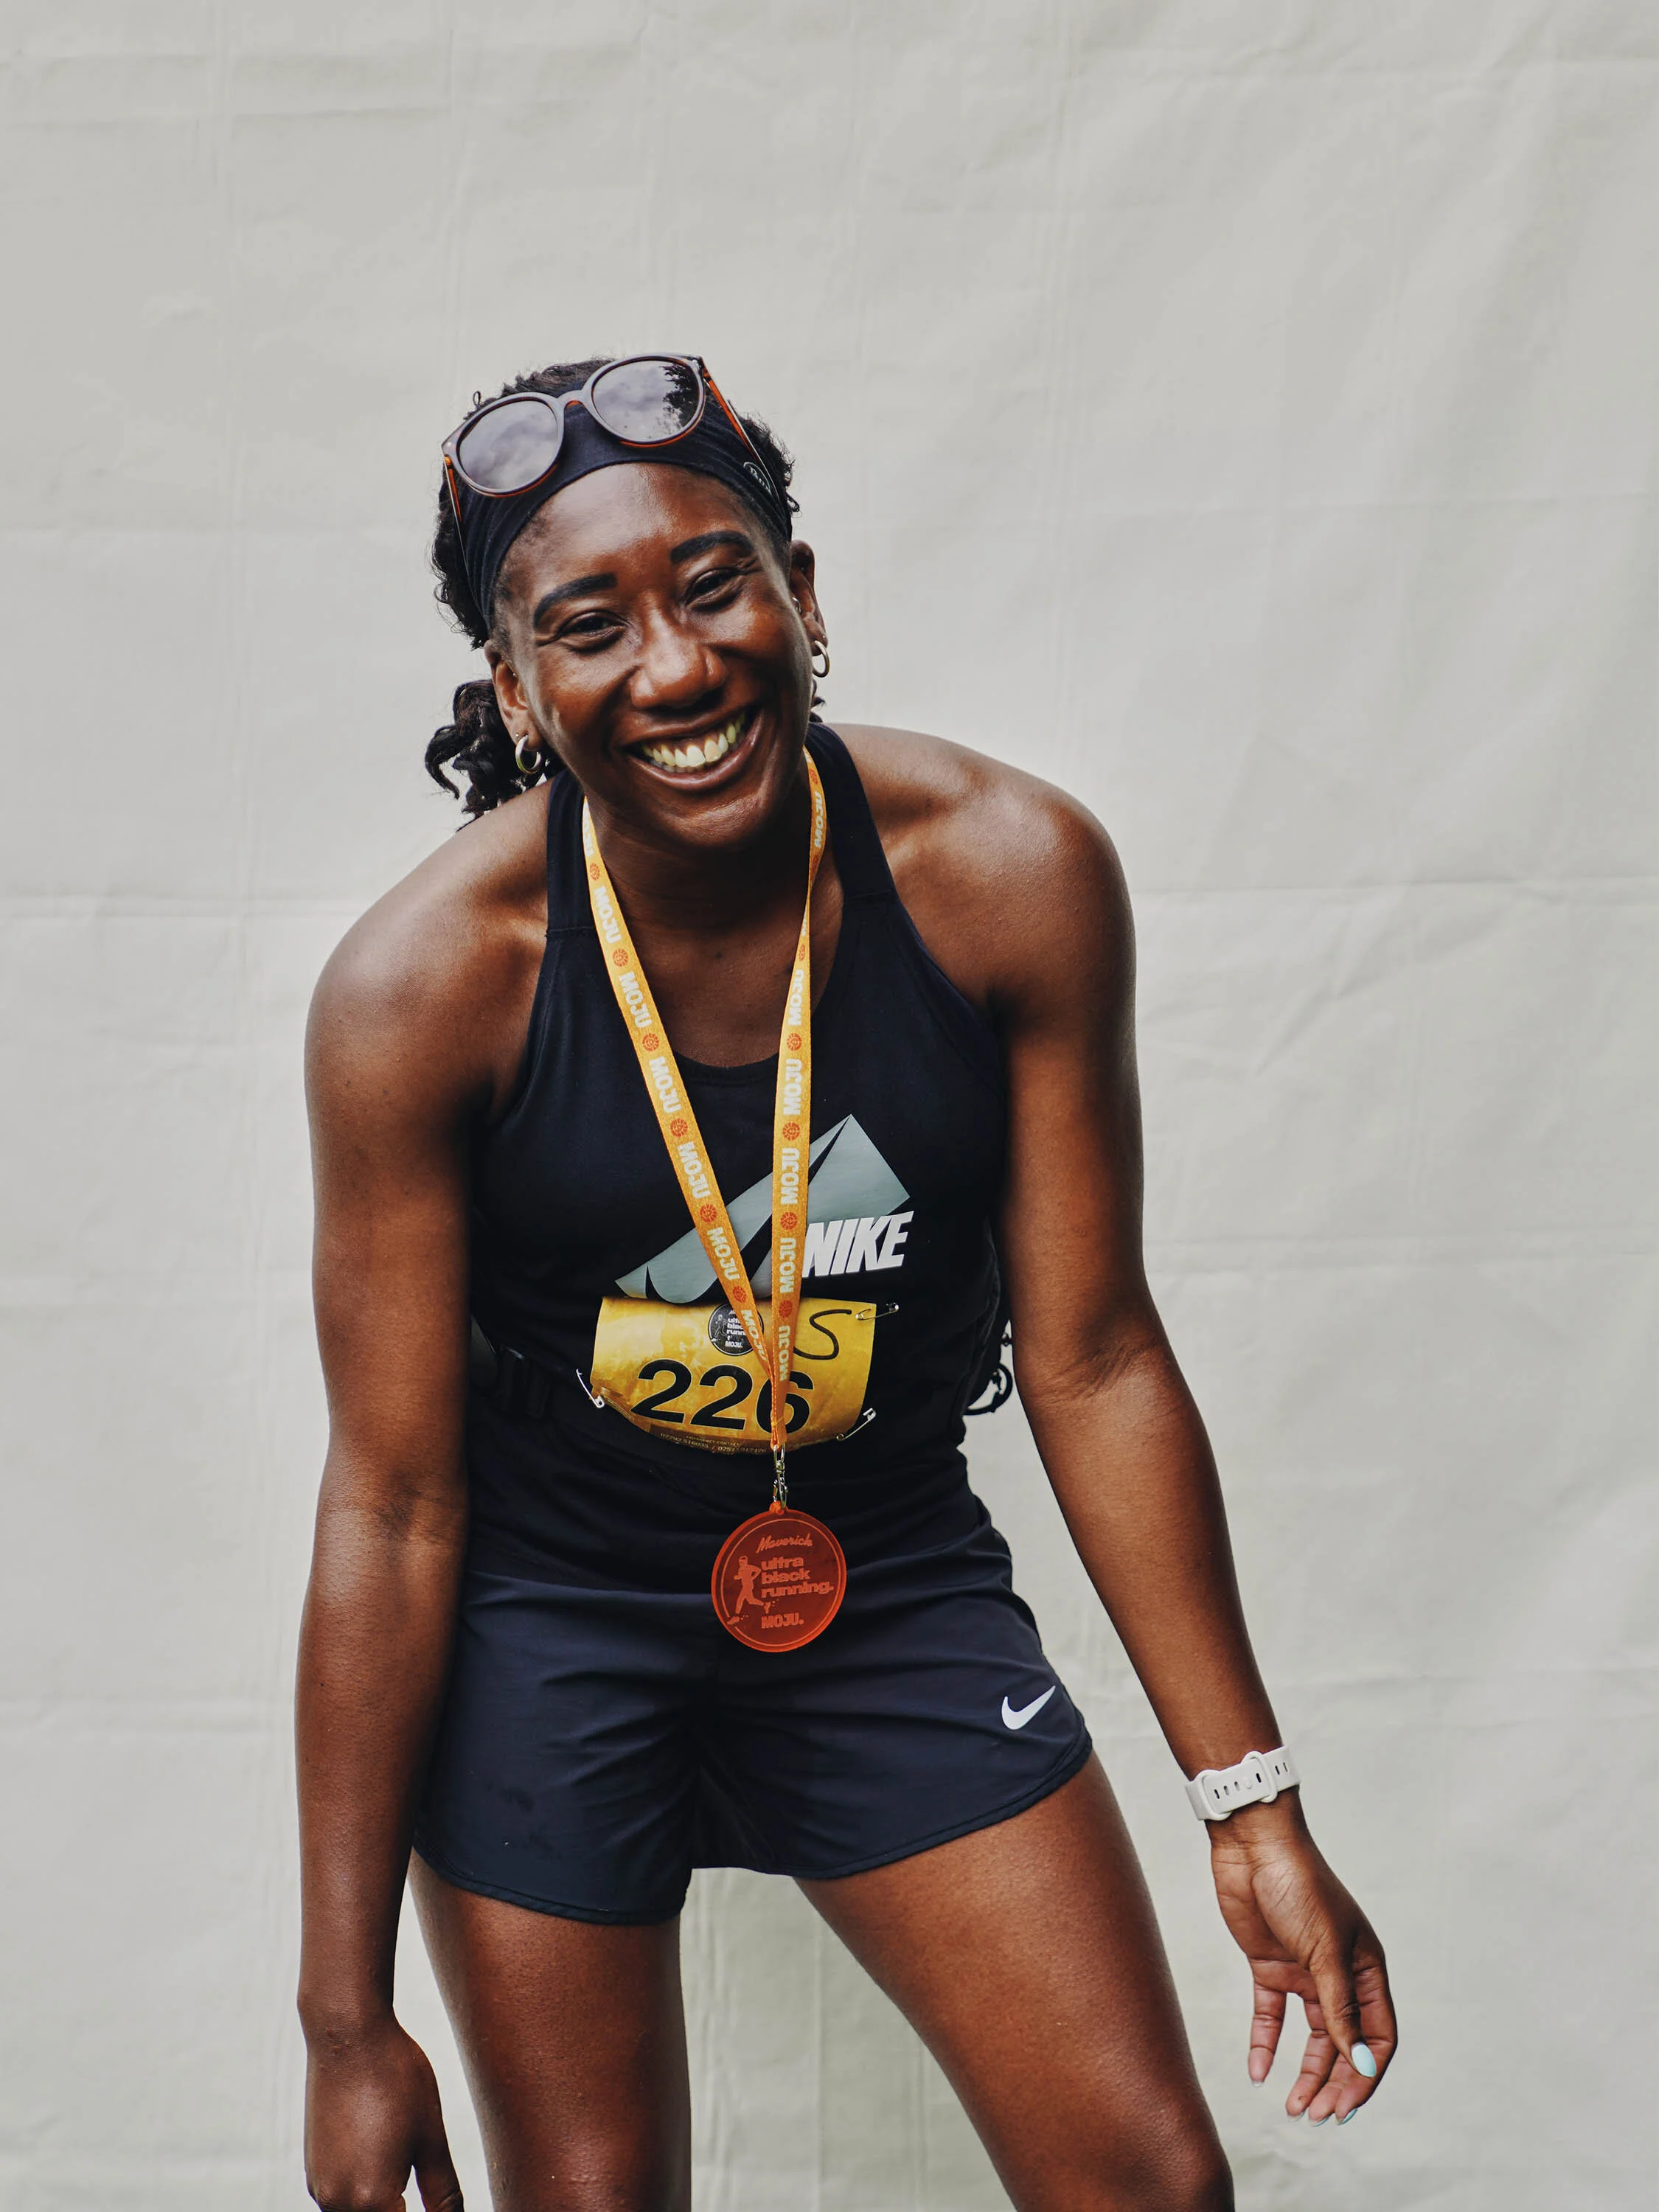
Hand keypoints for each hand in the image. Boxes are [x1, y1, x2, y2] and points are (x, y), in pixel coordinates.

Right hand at [304, 2013, 463, 2209]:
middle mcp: (337, 2203)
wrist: (347, 2036)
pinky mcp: (314, 2172)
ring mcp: (321, 2189)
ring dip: (385, 2210)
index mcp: (372, 2200)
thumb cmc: (396, 2079)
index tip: (441, 2209)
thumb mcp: (430, 2137)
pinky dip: (364, 2201)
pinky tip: (386, 2172)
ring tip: (408, 2189)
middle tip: (428, 2193)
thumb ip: (443, 2193)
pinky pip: (341, 2203)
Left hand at [1207, 1796, 1395, 2124]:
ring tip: (1293, 2107)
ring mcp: (1303, 1970)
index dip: (1365, 2074)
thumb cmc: (1299, 1884)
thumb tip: (1357, 2062)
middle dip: (1334, 2083)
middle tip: (1316, 2116)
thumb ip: (1338, 2008)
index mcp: (1366, 1968)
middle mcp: (1338, 1974)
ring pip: (1310, 2036)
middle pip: (1343, 2042)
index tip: (1345, 2106)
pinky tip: (1257, 2071)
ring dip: (1304, 2073)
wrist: (1252, 1844)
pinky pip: (1270, 2014)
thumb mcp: (1324, 1951)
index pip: (1377, 2036)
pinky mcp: (1269, 1964)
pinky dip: (1265, 2043)